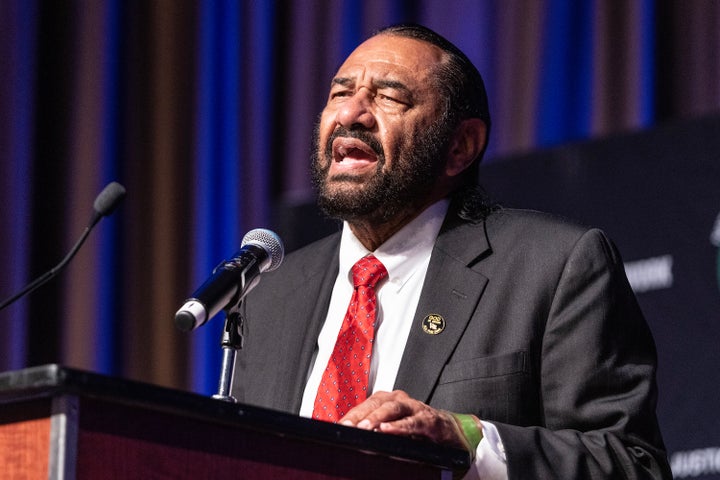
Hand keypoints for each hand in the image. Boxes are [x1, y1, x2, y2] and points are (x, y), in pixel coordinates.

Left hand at [339, 390, 474, 451]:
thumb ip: (377, 435)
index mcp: (388, 402)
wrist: (452, 433)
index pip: (365, 406)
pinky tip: (387, 430)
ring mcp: (415, 407)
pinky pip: (413, 421)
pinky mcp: (430, 420)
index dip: (351, 416)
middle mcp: (400, 400)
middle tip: (346, 427)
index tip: (337, 427)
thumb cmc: (419, 433)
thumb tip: (354, 442)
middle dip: (360, 415)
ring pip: (392, 407)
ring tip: (365, 428)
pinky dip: (400, 426)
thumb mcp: (395, 433)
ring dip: (377, 417)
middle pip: (376, 403)